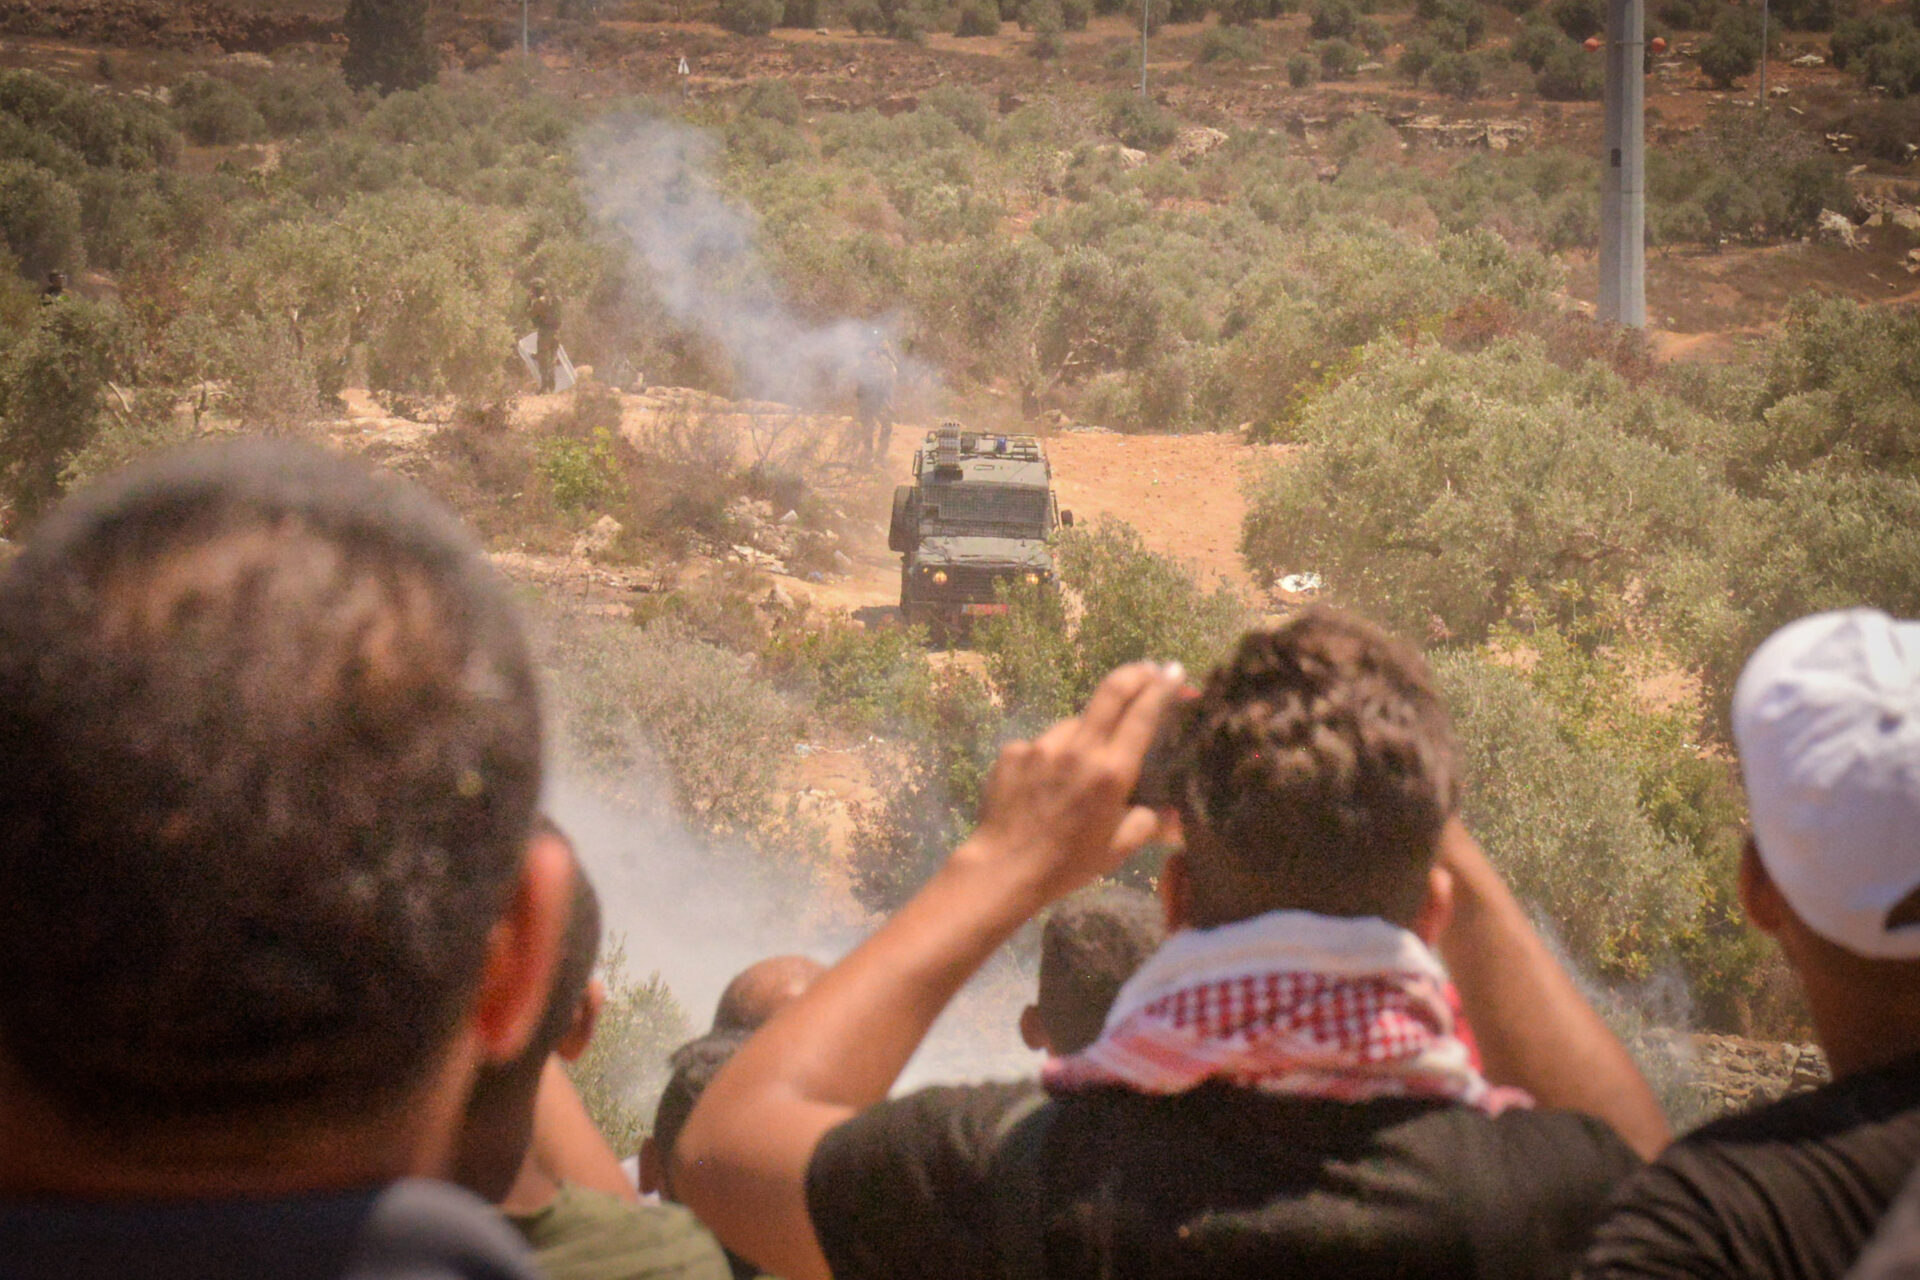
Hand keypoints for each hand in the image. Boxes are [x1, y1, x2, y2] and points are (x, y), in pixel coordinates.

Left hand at [957, 661, 1183, 904]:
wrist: (1002, 869)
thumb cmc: (1067, 864)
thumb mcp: (1117, 850)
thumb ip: (1149, 824)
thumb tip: (1172, 814)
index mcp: (1111, 772)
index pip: (1143, 714)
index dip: (1163, 688)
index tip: (1176, 673)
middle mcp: (1078, 749)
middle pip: (1111, 691)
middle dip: (1136, 673)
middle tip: (1149, 669)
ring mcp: (1041, 746)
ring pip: (1074, 724)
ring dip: (1087, 733)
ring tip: (1082, 766)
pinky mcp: (1013, 751)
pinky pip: (1042, 745)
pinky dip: (1052, 756)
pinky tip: (1046, 782)